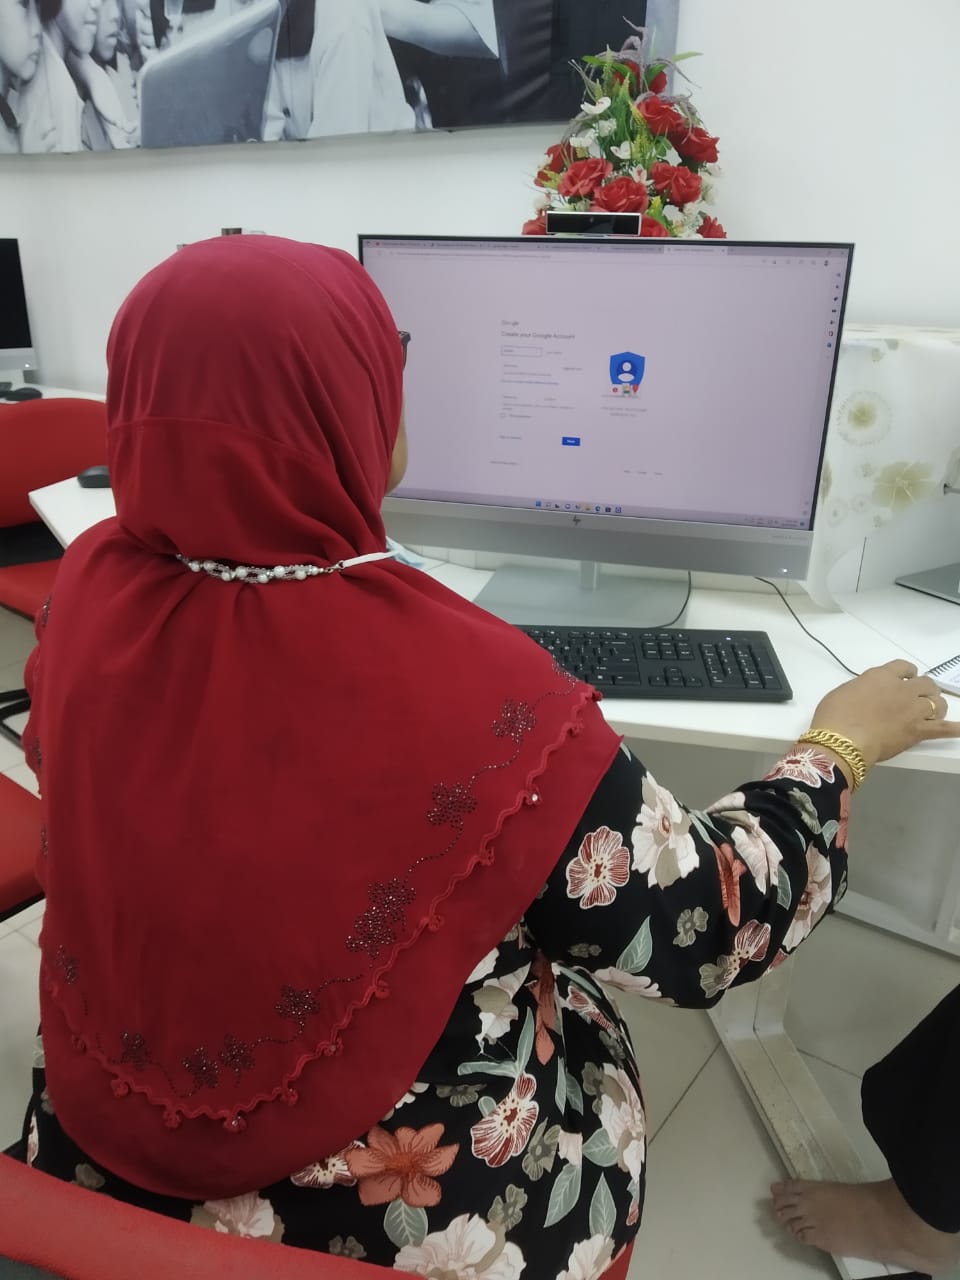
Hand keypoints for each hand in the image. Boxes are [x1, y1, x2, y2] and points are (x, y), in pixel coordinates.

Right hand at [811, 660, 959, 768]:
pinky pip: (942, 729)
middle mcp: (902, 689)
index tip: (905, 678)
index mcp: (881, 676)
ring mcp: (912, 710)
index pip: (903, 667)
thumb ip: (861, 689)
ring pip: (936, 702)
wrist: (842, 740)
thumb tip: (866, 694)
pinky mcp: (917, 731)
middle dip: (924, 689)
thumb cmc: (834, 716)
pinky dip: (955, 729)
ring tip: (932, 712)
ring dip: (935, 705)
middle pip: (925, 683)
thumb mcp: (842, 692)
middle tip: (918, 697)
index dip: (907, 673)